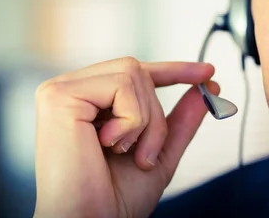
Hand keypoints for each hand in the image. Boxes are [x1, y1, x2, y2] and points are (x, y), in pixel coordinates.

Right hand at [33, 57, 218, 217]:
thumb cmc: (113, 199)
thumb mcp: (158, 152)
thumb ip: (180, 118)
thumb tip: (209, 85)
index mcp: (85, 101)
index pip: (131, 72)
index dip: (171, 69)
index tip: (206, 72)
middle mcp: (69, 90)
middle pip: (135, 70)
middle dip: (155, 114)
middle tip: (146, 155)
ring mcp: (60, 90)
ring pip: (131, 74)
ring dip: (144, 121)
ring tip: (126, 153)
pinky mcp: (59, 96)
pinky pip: (120, 85)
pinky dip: (131, 120)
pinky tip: (108, 145)